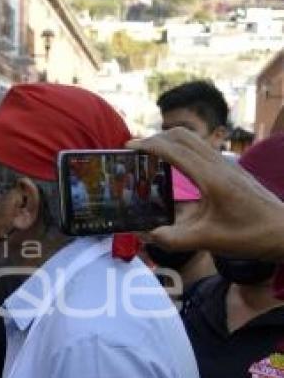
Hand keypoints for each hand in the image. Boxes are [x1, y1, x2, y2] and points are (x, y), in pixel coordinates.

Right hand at [128, 128, 283, 259]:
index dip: (149, 146)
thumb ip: (172, 239)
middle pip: (183, 136)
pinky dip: (181, 150)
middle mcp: (219, 165)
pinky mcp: (231, 170)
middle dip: (155, 138)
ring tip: (150, 156)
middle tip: (135, 152)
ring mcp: (227, 165)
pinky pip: (201, 150)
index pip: (175, 151)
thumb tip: (143, 235)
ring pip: (193, 140)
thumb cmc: (250, 236)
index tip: (128, 147)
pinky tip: (174, 167)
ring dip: (169, 142)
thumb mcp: (208, 241)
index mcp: (212, 179)